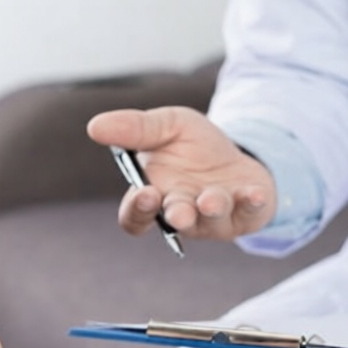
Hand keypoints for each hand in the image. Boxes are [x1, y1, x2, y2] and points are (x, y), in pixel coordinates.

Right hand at [87, 106, 276, 239]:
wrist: (238, 153)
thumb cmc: (195, 146)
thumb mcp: (167, 125)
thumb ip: (134, 128)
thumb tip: (94, 126)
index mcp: (154, 195)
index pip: (135, 217)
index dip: (138, 211)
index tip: (145, 192)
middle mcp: (182, 213)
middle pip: (175, 221)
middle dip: (178, 215)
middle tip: (178, 210)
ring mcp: (215, 219)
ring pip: (210, 220)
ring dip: (211, 209)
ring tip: (212, 197)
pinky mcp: (246, 216)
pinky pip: (249, 214)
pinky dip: (251, 204)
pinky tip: (253, 192)